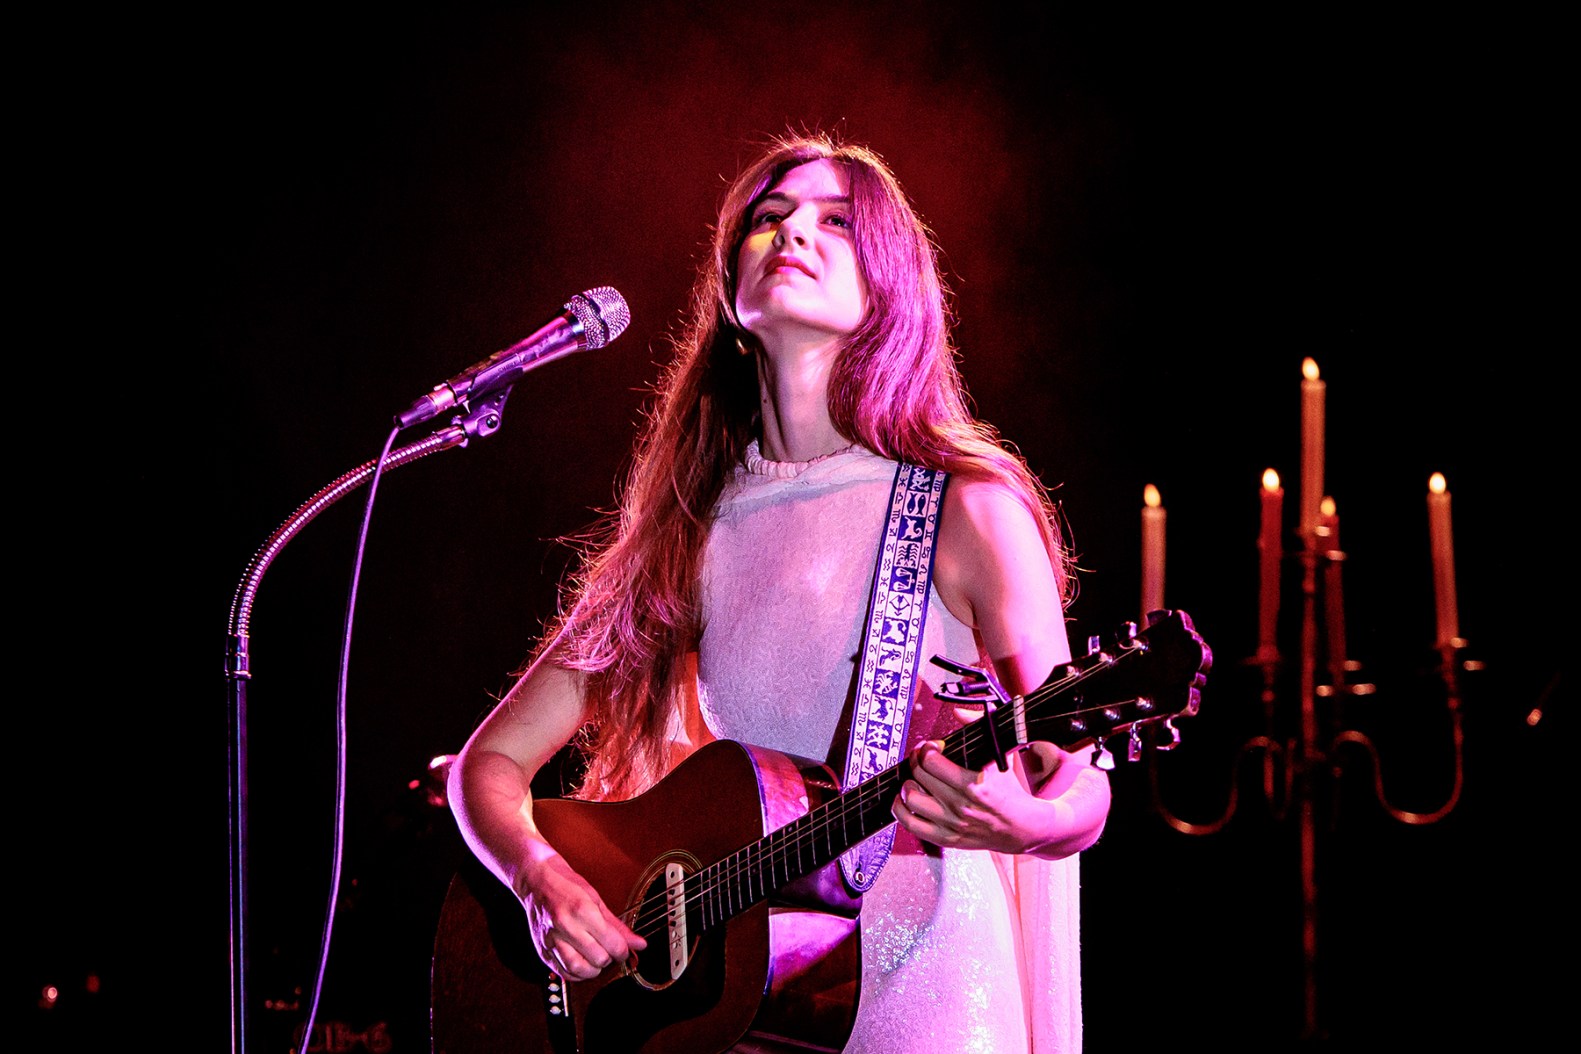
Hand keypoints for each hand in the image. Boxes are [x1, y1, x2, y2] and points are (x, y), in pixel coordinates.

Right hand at [519, 851, 647, 979]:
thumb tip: (639, 943)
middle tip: (611, 951)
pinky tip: (583, 964)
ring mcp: (552, 940)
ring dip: (594, 969)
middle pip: (598, 958)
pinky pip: (563, 972)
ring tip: (597, 959)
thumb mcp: (597, 900)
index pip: (612, 943)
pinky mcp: (543, 950)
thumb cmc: (567, 886)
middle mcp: (566, 926)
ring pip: (579, 970)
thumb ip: (618, 926)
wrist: (537, 881)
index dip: (623, 950)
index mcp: (583, 910)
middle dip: (610, 958)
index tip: (624, 948)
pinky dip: (577, 974)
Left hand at [891, 741, 1063, 854]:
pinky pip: (912, 825)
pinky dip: (900, 810)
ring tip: (914, 778)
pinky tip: (904, 799)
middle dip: (916, 761)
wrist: (1024, 827)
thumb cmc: (1011, 789)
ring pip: (911, 800)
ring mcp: (953, 825)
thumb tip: (958, 712)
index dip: (926, 748)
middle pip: (920, 776)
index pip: (932, 761)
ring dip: (907, 785)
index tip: (930, 746)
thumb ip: (981, 726)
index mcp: (976, 784)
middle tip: (920, 758)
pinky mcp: (947, 839)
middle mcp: (962, 806)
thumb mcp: (1002, 754)